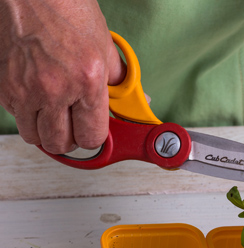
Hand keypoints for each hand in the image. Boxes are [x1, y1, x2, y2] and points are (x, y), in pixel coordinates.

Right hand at [0, 0, 125, 153]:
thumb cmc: (67, 10)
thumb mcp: (104, 47)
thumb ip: (121, 81)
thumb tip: (137, 100)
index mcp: (86, 81)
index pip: (92, 137)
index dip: (94, 137)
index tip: (93, 131)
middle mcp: (54, 90)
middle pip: (61, 144)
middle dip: (71, 139)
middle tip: (75, 125)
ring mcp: (25, 90)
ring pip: (35, 136)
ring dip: (46, 131)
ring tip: (55, 113)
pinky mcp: (4, 87)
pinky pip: (16, 117)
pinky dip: (27, 113)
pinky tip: (37, 96)